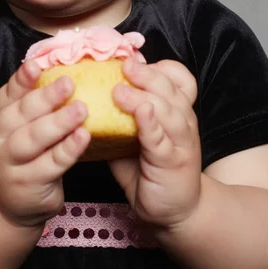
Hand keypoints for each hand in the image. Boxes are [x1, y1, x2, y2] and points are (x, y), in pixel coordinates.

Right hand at [0, 60, 89, 229]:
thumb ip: (36, 102)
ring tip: (81, 109)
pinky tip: (83, 137)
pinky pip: (50, 164)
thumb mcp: (22, 127)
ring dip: (58, 122)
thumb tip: (65, 71)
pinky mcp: (27, 184)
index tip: (36, 65)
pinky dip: (67, 149)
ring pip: (33, 139)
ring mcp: (9, 162)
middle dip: (46, 97)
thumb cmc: (26, 157)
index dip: (22, 79)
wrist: (12, 206)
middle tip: (69, 84)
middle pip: (21, 113)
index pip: (8, 93)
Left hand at [109, 59, 200, 229]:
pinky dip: (151, 125)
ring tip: (120, 89)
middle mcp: (182, 120)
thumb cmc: (150, 168)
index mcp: (174, 109)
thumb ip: (118, 117)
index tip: (135, 58)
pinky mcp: (173, 162)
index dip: (159, 67)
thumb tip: (85, 96)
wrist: (174, 210)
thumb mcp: (133, 137)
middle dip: (146, 74)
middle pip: (169, 88)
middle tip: (125, 65)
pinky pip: (162, 140)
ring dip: (144, 96)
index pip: (177, 78)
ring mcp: (180, 141)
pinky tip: (141, 114)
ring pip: (168, 110)